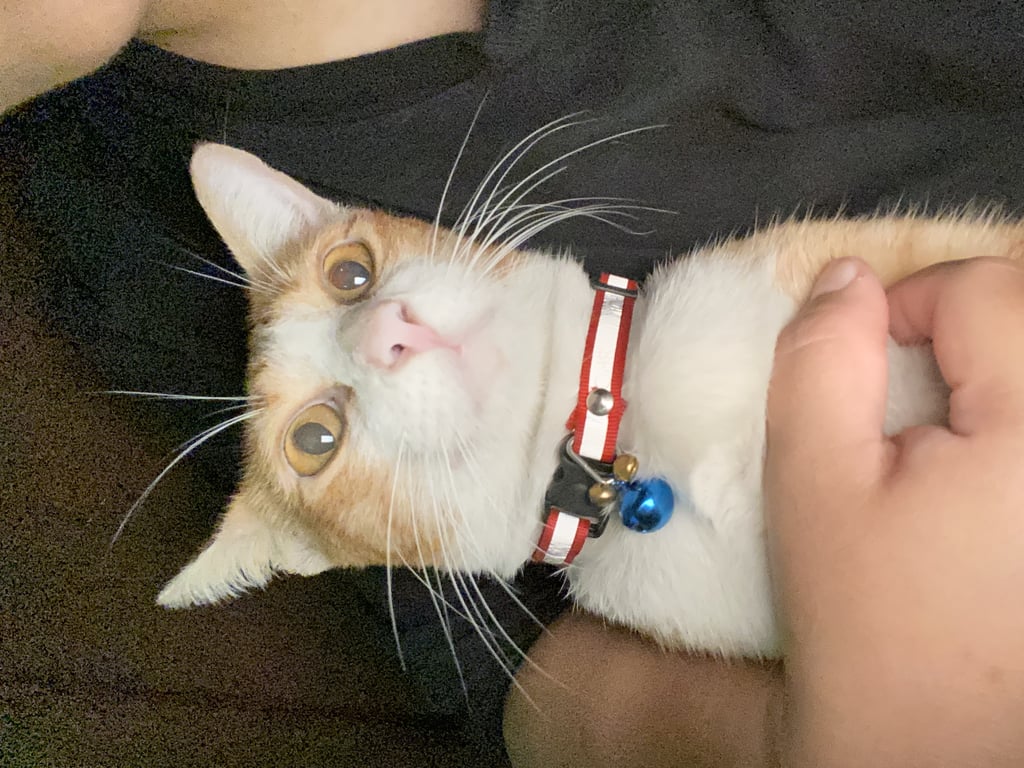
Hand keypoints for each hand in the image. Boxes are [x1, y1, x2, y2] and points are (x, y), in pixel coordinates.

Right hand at [765, 256, 1023, 766]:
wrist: (940, 750)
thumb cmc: (877, 636)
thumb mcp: (815, 488)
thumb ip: (820, 364)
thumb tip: (841, 282)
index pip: (982, 291)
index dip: (903, 309)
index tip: (862, 369)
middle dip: (961, 340)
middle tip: (907, 412)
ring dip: (995, 378)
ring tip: (949, 450)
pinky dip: (1009, 429)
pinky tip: (985, 488)